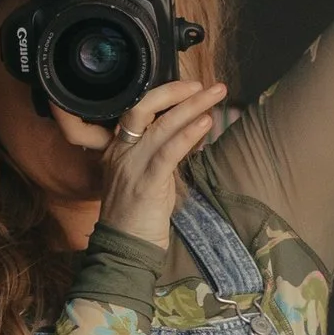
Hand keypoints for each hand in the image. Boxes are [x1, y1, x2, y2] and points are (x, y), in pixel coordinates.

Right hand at [92, 74, 228, 247]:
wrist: (124, 250)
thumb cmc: (138, 217)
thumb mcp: (149, 177)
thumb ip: (164, 154)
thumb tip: (192, 131)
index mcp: (117, 150)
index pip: (137, 110)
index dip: (164, 94)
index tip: (189, 87)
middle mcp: (121, 153)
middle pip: (144, 108)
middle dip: (176, 91)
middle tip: (203, 84)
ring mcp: (131, 167)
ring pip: (161, 125)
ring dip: (192, 106)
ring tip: (215, 94)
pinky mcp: (146, 184)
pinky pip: (168, 152)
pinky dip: (188, 134)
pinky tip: (206, 122)